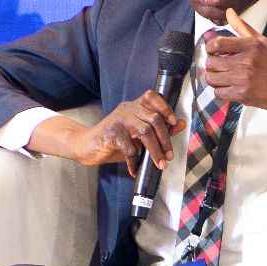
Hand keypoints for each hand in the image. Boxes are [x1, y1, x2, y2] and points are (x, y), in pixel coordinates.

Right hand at [65, 91, 185, 175]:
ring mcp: (118, 119)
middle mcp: (127, 109)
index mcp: (134, 106)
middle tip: (169, 156)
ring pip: (144, 132)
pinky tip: (133, 168)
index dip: (165, 107)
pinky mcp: (110, 132)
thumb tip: (180, 124)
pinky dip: (134, 161)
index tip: (173, 122)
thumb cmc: (114, 141)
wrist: (86, 146)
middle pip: (153, 119)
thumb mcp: (137, 136)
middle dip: (165, 140)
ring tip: (159, 164)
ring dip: (155, 151)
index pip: (152, 96)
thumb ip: (158, 130)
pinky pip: (129, 147)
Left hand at [202, 8, 266, 110]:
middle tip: (218, 66)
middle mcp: (246, 61)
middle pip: (211, 63)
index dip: (209, 48)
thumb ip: (242, 27)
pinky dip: (221, 91)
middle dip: (212, 64)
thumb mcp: (263, 41)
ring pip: (212, 79)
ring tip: (223, 77)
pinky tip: (229, 87)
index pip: (217, 44)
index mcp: (250, 45)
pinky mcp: (244, 95)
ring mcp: (244, 79)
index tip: (212, 51)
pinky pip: (219, 93)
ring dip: (214, 78)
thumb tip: (229, 12)